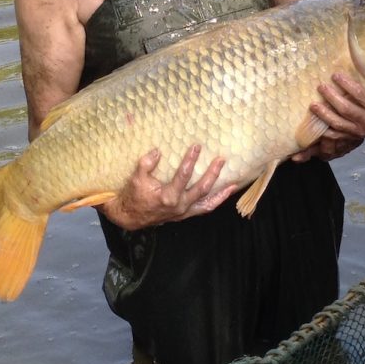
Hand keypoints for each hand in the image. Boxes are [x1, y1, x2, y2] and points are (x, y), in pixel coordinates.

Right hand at [100, 145, 236, 230]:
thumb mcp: (136, 178)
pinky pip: (204, 209)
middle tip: (221, 159)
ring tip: (233, 182)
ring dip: (221, 191)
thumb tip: (157, 151)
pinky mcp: (186, 214)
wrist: (131, 216)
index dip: (191, 160)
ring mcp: (184, 211)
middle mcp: (179, 205)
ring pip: (207, 202)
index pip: (184, 175)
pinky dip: (216, 202)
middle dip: (213, 173)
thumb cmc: (134, 195)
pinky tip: (225, 193)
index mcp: (168, 196)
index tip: (197, 146)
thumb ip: (146, 164)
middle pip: (202, 188)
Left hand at [292, 71, 364, 162]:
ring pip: (338, 124)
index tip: (335, 75)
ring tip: (313, 105)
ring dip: (324, 114)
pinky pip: (335, 136)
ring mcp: (358, 132)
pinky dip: (323, 132)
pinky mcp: (350, 138)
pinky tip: (314, 124)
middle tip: (321, 86)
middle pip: (346, 109)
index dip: (347, 85)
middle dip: (331, 97)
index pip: (360, 95)